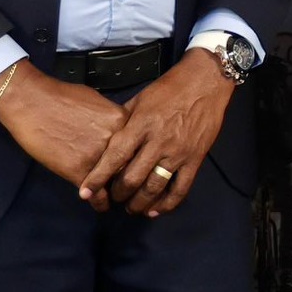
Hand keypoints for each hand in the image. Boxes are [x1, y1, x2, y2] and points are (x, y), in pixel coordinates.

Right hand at [0, 64, 126, 209]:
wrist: (31, 102)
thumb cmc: (61, 97)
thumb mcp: (96, 101)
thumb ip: (110, 119)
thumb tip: (117, 131)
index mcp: (121, 120)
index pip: (139, 144)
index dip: (138, 155)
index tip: (138, 164)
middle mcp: (115, 139)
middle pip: (132, 164)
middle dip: (131, 176)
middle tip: (131, 186)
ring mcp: (97, 157)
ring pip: (116, 182)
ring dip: (116, 192)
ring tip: (118, 199)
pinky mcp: (78, 171)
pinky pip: (97, 195)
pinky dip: (99, 203)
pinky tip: (100, 205)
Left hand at [78, 49, 235, 215]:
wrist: (206, 81)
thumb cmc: (169, 87)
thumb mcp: (140, 99)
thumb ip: (124, 121)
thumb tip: (107, 139)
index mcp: (141, 125)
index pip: (115, 157)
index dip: (98, 178)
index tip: (85, 193)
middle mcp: (158, 141)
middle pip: (132, 178)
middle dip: (118, 193)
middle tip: (113, 198)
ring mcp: (178, 152)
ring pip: (154, 187)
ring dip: (139, 203)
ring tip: (131, 207)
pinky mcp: (195, 158)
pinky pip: (180, 188)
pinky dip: (167, 204)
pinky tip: (155, 211)